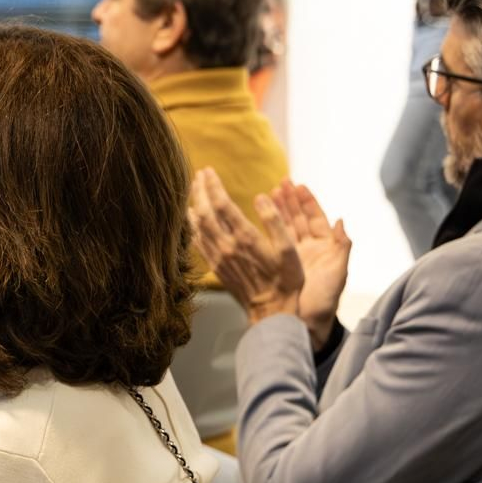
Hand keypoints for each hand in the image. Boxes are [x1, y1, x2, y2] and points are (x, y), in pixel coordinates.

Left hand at [188, 167, 302, 324]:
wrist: (271, 311)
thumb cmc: (285, 280)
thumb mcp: (289, 249)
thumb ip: (274, 221)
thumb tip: (260, 197)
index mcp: (244, 238)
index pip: (221, 205)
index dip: (213, 185)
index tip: (209, 171)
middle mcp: (226, 246)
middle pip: (204, 212)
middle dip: (199, 190)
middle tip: (198, 175)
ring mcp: (218, 257)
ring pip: (197, 226)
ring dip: (193, 205)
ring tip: (194, 190)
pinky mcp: (215, 267)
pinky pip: (197, 242)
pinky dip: (192, 226)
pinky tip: (192, 218)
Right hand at [268, 181, 352, 350]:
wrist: (306, 323)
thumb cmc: (325, 301)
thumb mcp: (338, 273)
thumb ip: (342, 247)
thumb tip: (341, 220)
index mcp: (325, 248)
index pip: (316, 218)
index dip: (307, 202)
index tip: (298, 186)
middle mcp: (309, 249)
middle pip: (299, 218)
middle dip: (290, 200)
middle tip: (280, 183)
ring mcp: (293, 256)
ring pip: (285, 227)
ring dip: (278, 210)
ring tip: (268, 193)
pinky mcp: (279, 264)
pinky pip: (273, 242)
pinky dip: (267, 228)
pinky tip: (260, 217)